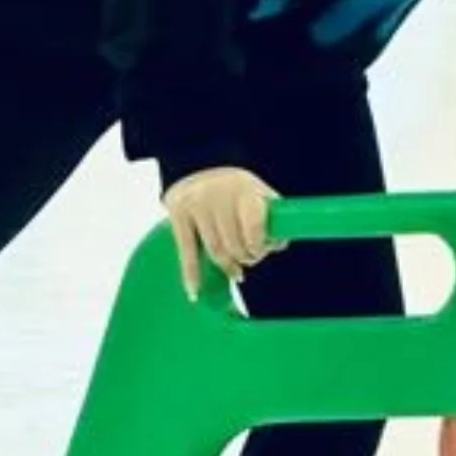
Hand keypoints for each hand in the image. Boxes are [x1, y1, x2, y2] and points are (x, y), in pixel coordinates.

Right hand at [164, 166, 281, 299]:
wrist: (197, 163)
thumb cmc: (237, 188)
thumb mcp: (259, 194)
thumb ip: (274, 219)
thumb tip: (278, 243)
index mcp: (244, 188)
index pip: (255, 228)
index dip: (260, 246)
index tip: (260, 251)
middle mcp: (219, 193)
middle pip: (234, 245)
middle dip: (245, 258)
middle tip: (248, 260)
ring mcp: (196, 202)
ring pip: (215, 252)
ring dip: (227, 266)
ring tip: (235, 271)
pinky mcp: (177, 211)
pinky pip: (187, 252)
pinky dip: (191, 274)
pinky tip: (195, 292)